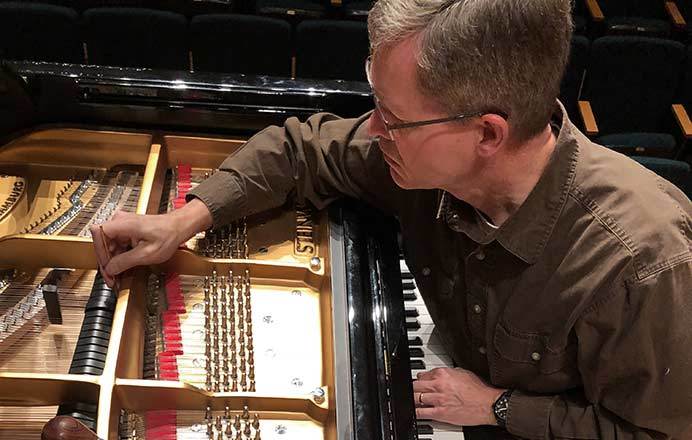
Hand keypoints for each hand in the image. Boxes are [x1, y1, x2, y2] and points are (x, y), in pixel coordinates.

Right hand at [90, 199, 212, 286]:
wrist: (178, 227)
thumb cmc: (168, 235)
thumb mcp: (147, 254)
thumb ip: (125, 261)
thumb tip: (110, 269)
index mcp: (122, 223)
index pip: (98, 235)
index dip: (100, 254)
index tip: (106, 267)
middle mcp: (119, 221)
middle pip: (102, 242)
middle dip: (106, 262)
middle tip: (111, 277)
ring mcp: (122, 225)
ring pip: (109, 245)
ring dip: (113, 261)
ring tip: (118, 275)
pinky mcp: (126, 231)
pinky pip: (116, 245)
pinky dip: (119, 257)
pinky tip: (123, 267)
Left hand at [413, 367, 504, 426]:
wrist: (488, 404)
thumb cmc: (479, 389)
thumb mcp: (462, 372)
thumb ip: (447, 372)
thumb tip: (438, 374)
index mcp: (443, 374)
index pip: (422, 374)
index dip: (420, 379)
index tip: (420, 382)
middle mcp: (438, 385)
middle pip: (415, 385)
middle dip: (413, 388)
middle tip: (413, 390)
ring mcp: (438, 400)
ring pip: (415, 398)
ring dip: (413, 399)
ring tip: (413, 400)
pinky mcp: (440, 413)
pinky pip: (421, 412)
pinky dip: (415, 411)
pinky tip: (414, 411)